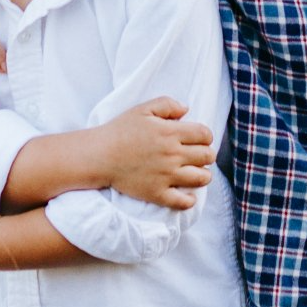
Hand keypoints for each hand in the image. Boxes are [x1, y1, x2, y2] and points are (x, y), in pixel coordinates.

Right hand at [95, 97, 216, 209]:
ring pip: (201, 178)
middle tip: (198, 155)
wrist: (99, 156)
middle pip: (207, 156)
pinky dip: (189, 200)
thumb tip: (186, 110)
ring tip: (196, 172)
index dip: (206, 136)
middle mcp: (173, 154)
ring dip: (203, 175)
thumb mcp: (143, 109)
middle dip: (207, 154)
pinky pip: (183, 202)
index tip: (199, 139)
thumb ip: (167, 104)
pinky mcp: (157, 193)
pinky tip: (187, 195)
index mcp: (171, 132)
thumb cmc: (120, 130)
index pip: (205, 135)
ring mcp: (166, 175)